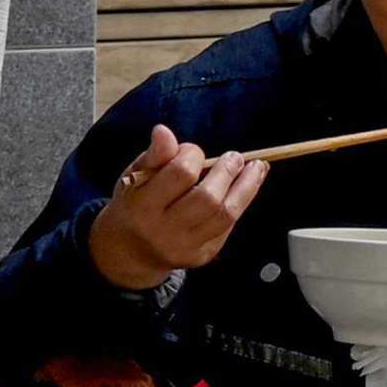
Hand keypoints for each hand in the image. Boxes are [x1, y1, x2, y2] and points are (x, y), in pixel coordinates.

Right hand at [90, 126, 263, 288]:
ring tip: (256, 168)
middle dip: (227, 172)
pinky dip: (240, 203)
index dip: (193, 155)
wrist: (129, 251)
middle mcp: (163, 230)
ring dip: (246, 187)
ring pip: (225, 215)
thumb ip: (154, 155)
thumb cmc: (135, 204)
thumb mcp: (136, 177)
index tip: (194, 150)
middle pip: (207, 198)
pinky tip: (247, 186)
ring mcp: (184, 247)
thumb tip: (164, 131)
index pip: (180, 174)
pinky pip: (227, 227)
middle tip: (236, 157)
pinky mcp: (201, 256)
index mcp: (142, 206)